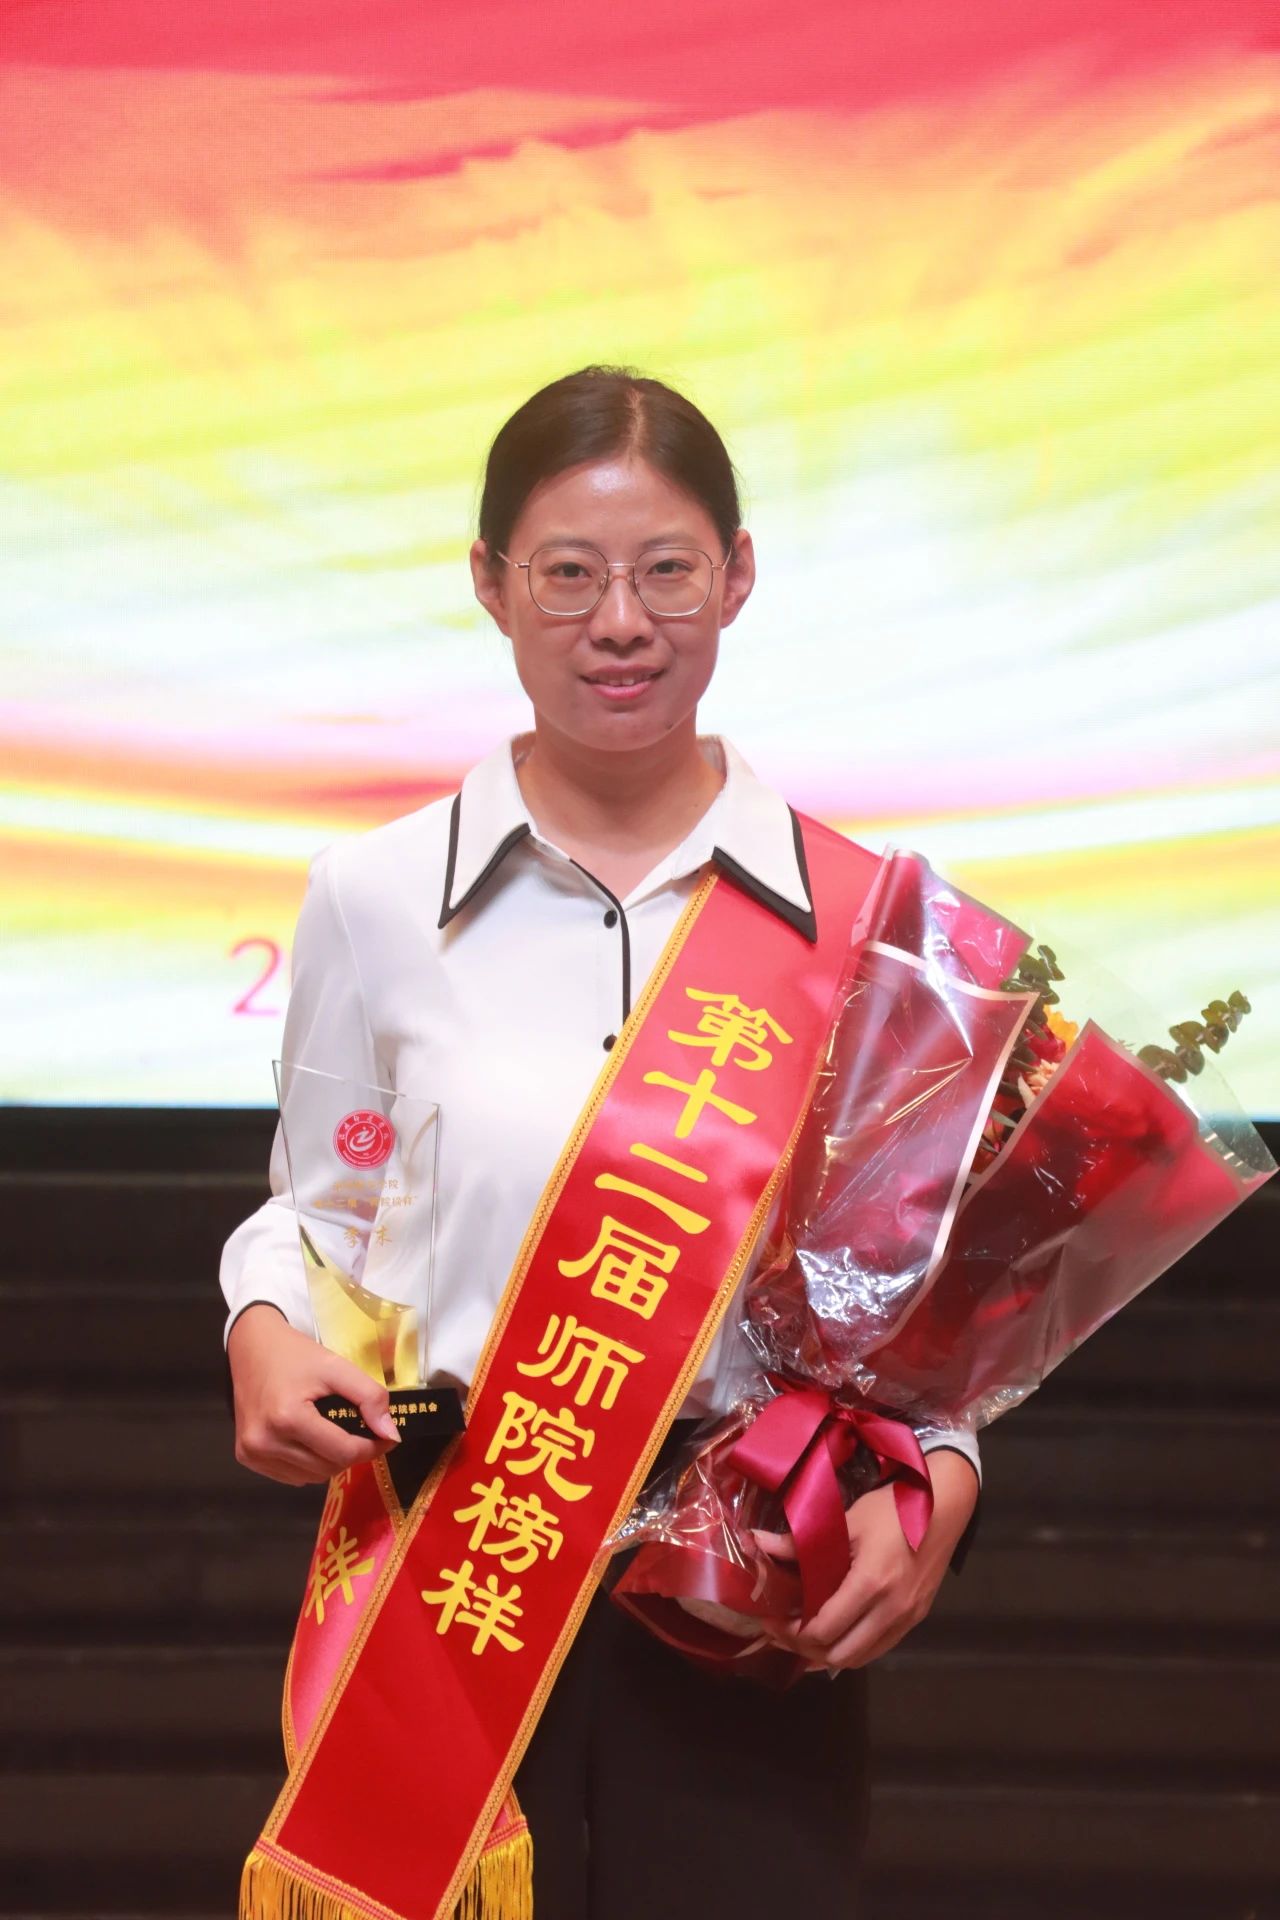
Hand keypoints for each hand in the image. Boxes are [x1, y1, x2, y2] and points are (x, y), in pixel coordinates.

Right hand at [227, 1303, 401, 1485]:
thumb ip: (368, 1396)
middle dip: (351, 1453)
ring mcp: (253, 1453)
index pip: (343, 1451)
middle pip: (328, 1467)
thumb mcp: (336, 1366)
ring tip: (334, 1434)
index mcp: (287, 1417)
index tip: (387, 1437)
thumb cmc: (296, 1356)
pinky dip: (308, 1465)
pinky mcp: (246, 1458)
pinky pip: (291, 1475)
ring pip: (311, 1477)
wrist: (252, 1348)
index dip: (372, 1447)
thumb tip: (390, 1433)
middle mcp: (265, 1442)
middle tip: (362, 1432)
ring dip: (330, 1462)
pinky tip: (310, 1441)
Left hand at [755, 1448, 978, 1672]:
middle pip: (839, 1655)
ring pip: (860, 1659)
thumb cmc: (892, 1508)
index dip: (790, 1632)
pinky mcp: (915, 1619)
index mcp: (871, 1584)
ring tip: (803, 1635)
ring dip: (829, 1654)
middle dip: (805, 1650)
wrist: (944, 1506)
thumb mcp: (846, 1520)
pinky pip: (878, 1648)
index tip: (770, 1617)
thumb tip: (756, 1543)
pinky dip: (853, 1649)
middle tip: (782, 1630)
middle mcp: (891, 1610)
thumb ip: (799, 1543)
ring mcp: (907, 1618)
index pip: (823, 1630)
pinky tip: (835, 1634)